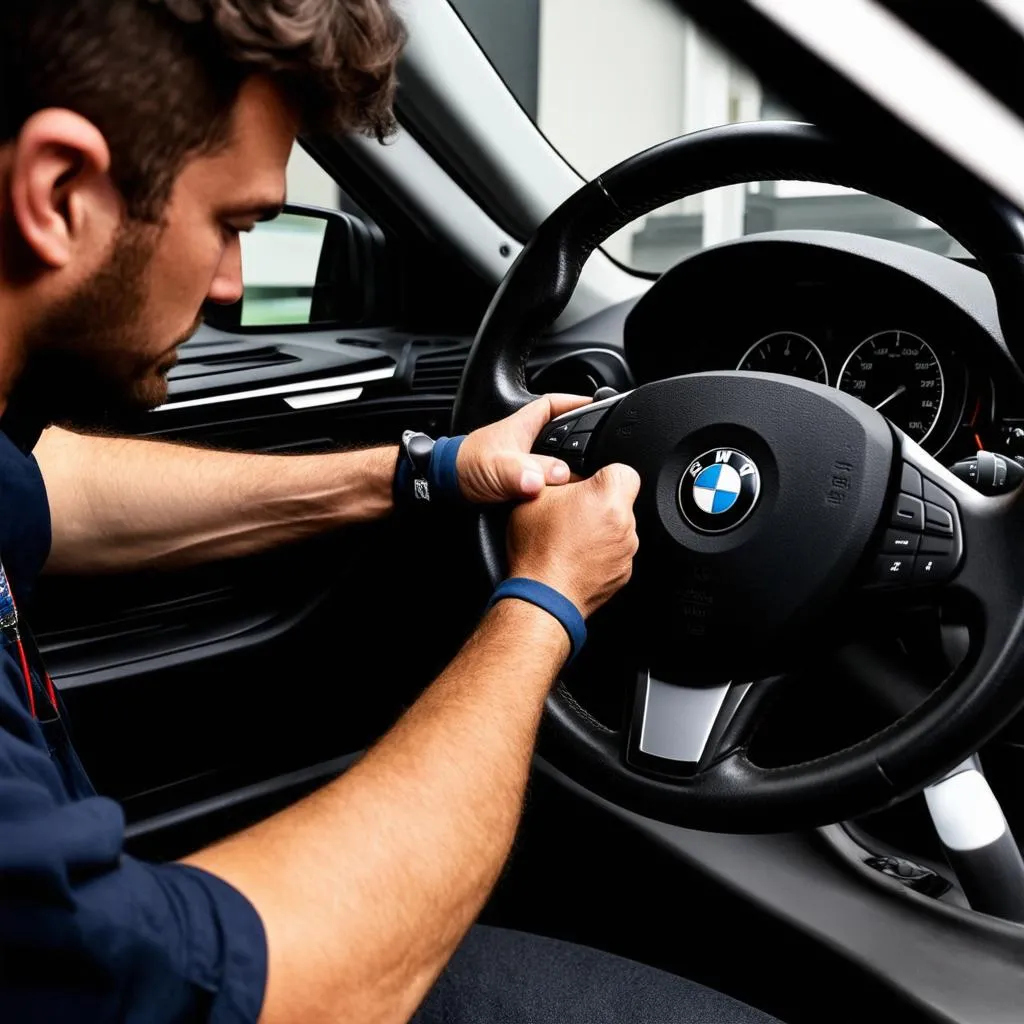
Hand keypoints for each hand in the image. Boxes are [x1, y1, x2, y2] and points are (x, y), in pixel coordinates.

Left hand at [457, 394, 592, 503]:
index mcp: (522, 426)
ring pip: (557, 460)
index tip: (599, 404)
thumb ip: (522, 472)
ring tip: (592, 475)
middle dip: (582, 439)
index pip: (554, 404)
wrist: (444, 490)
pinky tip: (568, 496)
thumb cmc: (463, 468)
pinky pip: (548, 480)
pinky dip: (558, 487)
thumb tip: (545, 477)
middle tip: (603, 447)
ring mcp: (524, 461)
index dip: (576, 401)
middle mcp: (525, 441)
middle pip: (562, 434)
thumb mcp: (496, 467)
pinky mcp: (521, 481)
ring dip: (571, 468)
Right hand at [507, 464, 640, 618]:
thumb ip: (557, 479)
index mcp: (607, 495)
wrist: (544, 596)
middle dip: (598, 505)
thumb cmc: (539, 550)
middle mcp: (624, 522)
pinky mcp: (623, 572)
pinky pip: (614, 555)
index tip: (589, 485)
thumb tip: (563, 476)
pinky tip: (575, 558)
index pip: (623, 471)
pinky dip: (599, 555)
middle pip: (619, 502)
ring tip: (569, 540)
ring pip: (617, 529)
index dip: (604, 476)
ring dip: (599, 531)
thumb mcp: (535, 497)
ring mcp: (626, 550)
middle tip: (571, 515)